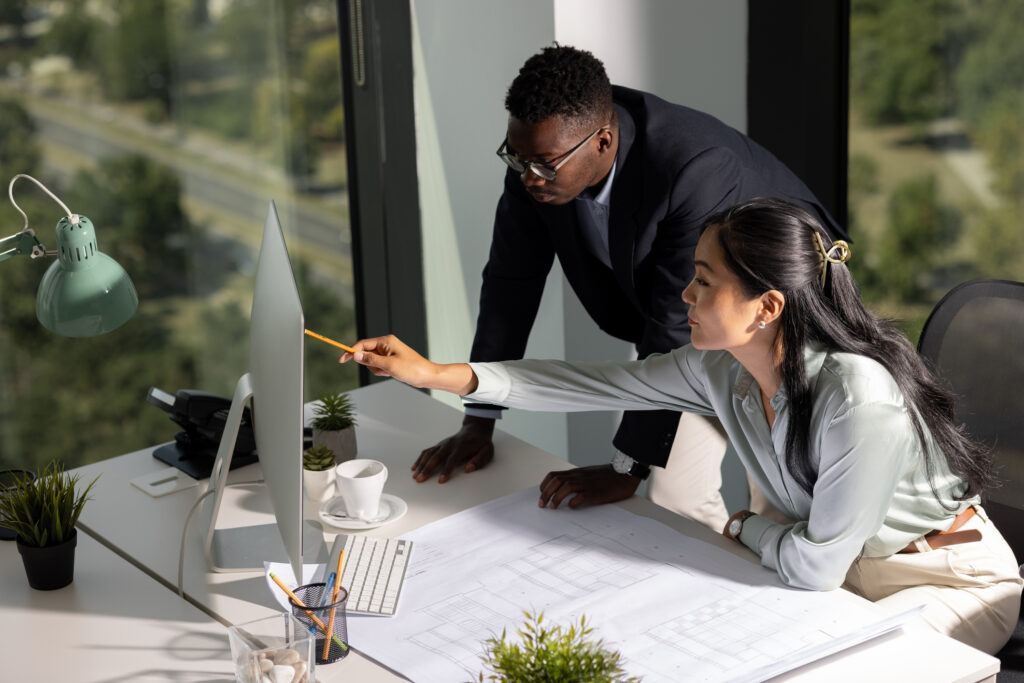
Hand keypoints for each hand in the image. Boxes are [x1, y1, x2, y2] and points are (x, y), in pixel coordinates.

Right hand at [339, 335, 476, 394]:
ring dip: (377, 369)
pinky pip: (379, 366)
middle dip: (370, 364)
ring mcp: (389, 352)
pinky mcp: (391, 360)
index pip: (363, 344)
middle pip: (366, 353)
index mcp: (386, 341)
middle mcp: (386, 344)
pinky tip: (392, 374)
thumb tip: (355, 354)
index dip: (351, 351)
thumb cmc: (411, 369)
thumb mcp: (389, 365)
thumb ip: (370, 360)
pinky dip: (382, 371)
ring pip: (372, 361)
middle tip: (383, 370)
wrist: (427, 376)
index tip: (341, 360)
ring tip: (390, 372)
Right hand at [413, 415, 495, 482]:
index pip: (452, 460)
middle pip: (436, 457)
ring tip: (415, 476)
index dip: (446, 470)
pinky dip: (420, 459)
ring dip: (421, 465)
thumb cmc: (481, 443)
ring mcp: (443, 444)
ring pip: (429, 454)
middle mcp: (450, 444)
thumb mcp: (487, 451)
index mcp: (462, 447)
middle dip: (427, 469)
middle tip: (420, 479)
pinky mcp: (439, 444)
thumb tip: (469, 469)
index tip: (440, 480)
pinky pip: (427, 451)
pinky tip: (414, 467)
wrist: (475, 429)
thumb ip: (479, 460)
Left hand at [538, 464, 641, 509]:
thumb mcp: (588, 474)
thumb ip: (576, 480)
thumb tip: (563, 490)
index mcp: (576, 473)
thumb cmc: (607, 476)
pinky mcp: (596, 492)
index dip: (545, 485)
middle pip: (556, 481)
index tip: (542, 494)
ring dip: (556, 498)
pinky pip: (581, 496)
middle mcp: (579, 477)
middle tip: (542, 504)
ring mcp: (587, 484)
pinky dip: (574, 502)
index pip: (554, 475)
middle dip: (546, 493)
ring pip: (566, 487)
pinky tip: (572, 506)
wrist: (624, 474)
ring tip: (553, 507)